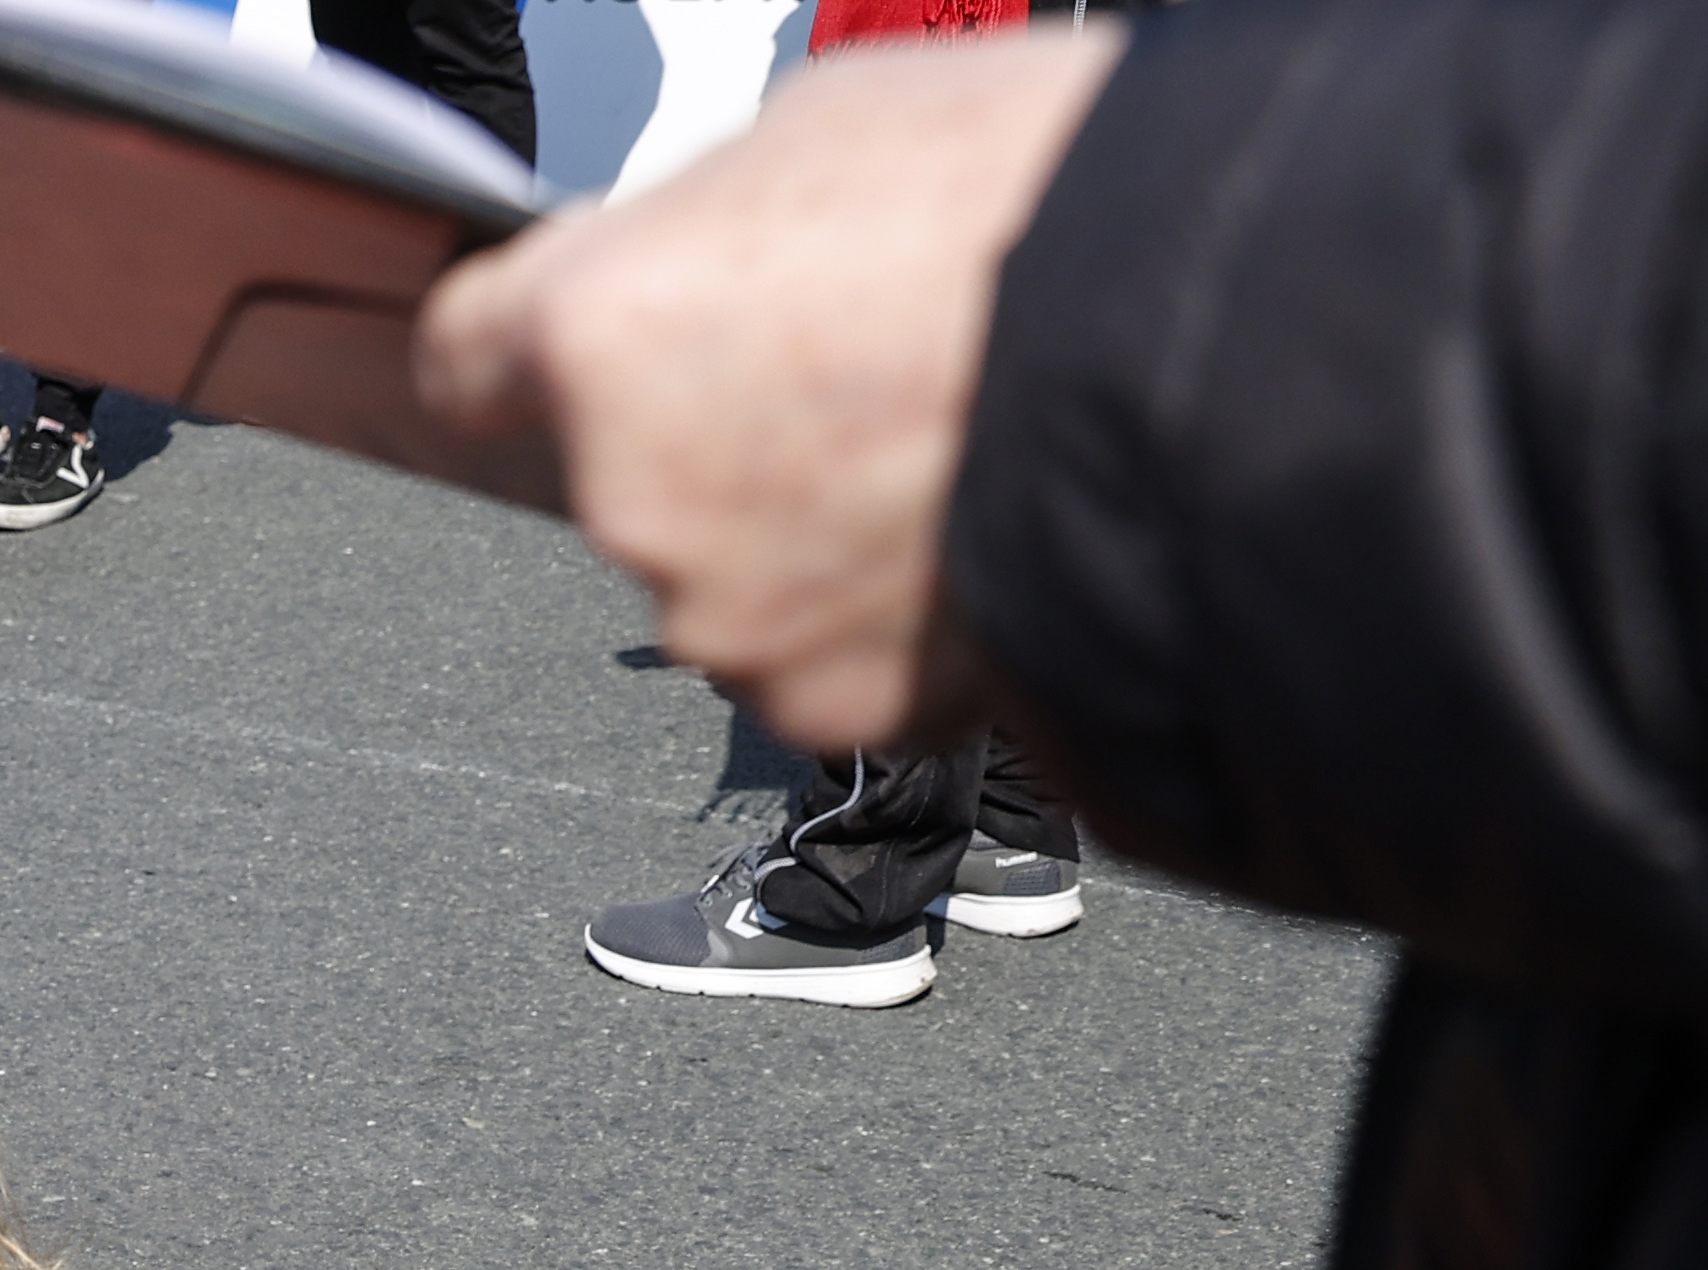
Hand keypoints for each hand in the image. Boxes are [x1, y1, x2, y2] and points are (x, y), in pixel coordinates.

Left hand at [415, 28, 1119, 753]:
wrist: (1239, 341)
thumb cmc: (1057, 200)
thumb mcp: (837, 126)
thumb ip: (709, 220)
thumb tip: (685, 257)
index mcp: (598, 330)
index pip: (469, 355)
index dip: (533, 337)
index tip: (562, 341)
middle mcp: (632, 497)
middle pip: (620, 467)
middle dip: (712, 421)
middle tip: (856, 358)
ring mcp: (731, 619)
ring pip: (731, 569)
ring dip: (805, 522)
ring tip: (943, 433)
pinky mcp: (839, 705)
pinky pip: (832, 650)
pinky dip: (890, 604)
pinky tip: (978, 515)